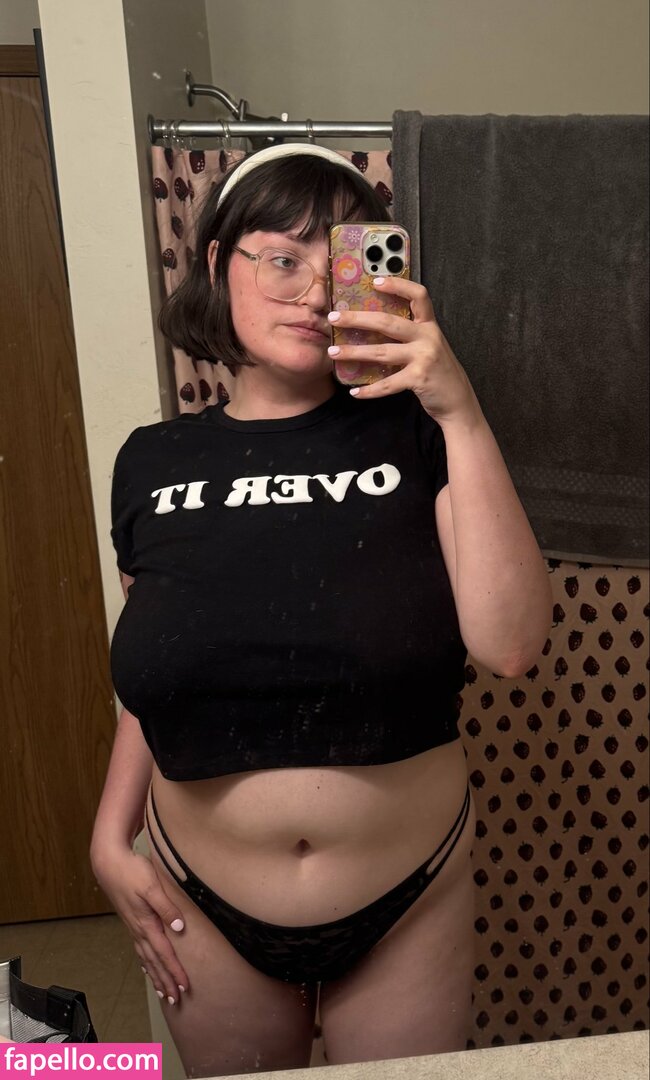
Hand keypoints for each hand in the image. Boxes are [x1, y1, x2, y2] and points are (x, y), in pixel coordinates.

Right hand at [92, 844, 188, 1003]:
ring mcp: (133, 925)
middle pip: (154, 961)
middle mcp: (139, 929)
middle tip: (176, 999)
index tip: (184, 986)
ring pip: (146, 957)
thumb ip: (166, 907)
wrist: (109, 862)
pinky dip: (145, 961)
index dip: (174, 971)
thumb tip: (179, 927)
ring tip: (163, 991)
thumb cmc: (132, 871)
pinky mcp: (131, 919)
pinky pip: (139, 948)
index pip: (164, 953)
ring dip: (155, 975)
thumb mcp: (152, 886)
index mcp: (146, 923)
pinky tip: (147, 965)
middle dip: (165, 980)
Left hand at [328, 276, 478, 424]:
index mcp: (429, 325)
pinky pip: (388, 383)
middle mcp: (428, 337)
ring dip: (354, 352)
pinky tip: (355, 392)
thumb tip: (374, 326)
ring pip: (382, 351)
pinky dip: (370, 389)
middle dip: (357, 319)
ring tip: (333, 352)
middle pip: (388, 322)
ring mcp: (424, 357)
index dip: (398, 285)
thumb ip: (410, 335)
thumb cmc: (438, 373)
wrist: (458, 401)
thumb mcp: (428, 346)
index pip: (418, 295)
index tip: (375, 281)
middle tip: (334, 317)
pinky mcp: (419, 378)